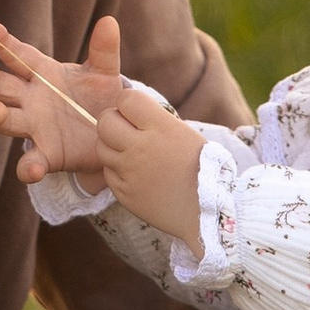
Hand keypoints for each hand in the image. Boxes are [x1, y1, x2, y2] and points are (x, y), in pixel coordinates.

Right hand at [0, 15, 124, 188]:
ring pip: (6, 121)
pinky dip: (28, 167)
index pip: (20, 56)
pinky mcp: (46, 155)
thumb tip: (109, 21)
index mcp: (44, 75)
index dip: (5, 44)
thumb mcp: (104, 74)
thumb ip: (104, 50)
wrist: (115, 136)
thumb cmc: (101, 99)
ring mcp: (35, 128)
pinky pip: (31, 162)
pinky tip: (32, 169)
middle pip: (2, 86)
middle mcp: (32, 100)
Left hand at [87, 80, 205, 248]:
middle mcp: (141, 148)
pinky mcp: (124, 193)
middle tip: (125, 129)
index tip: (135, 111)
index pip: (126, 99)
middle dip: (113, 121)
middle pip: (105, 121)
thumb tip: (130, 109)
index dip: (128, 102)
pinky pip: (108, 172)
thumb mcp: (185, 133)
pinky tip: (135, 172)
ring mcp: (130, 173)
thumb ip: (155, 120)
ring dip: (112, 145)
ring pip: (101, 147)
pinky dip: (117, 169)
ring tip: (131, 152)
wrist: (209, 211)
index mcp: (161, 128)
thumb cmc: (203, 168)